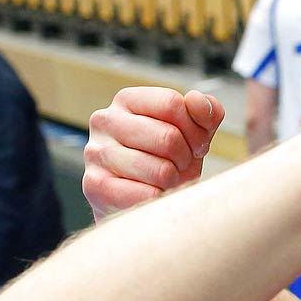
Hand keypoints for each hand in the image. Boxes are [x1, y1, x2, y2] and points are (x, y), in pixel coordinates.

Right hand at [83, 87, 224, 220]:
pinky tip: (152, 194)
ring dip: (173, 180)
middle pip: (168, 137)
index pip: (171, 103)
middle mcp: (105, 120)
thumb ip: (205, 114)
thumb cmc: (163, 162)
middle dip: (185, 158)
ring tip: (164, 180)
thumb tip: (198, 99)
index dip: (195, 130)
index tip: (196, 145)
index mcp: (127, 100)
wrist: (135, 202)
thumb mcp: (191, 135)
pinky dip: (160, 198)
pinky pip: (147, 194)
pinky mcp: (95, 184)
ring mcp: (96, 151)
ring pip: (160, 169)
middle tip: (179, 166)